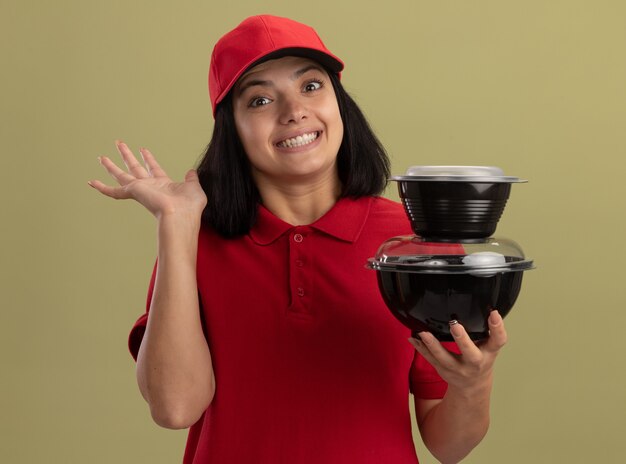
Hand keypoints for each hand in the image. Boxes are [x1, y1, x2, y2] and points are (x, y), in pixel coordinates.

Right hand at [88, 141, 206, 218]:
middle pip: (135, 168)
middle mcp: (150, 187)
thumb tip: (191, 172)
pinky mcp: (133, 192)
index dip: (149, 159)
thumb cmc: (189, 207)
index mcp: (164, 185)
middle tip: (119, 143)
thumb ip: (191, 179)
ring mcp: (141, 190)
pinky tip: (91, 182)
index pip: (154, 169)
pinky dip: (102, 188)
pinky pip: (114, 191)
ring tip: (101, 157)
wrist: (181, 215)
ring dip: (111, 166)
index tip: (143, 149)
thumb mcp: (194, 188)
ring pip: (122, 176)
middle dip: (128, 156)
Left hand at [409, 310, 506, 391]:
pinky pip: (430, 359)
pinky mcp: (443, 371)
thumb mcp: (489, 347)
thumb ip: (487, 331)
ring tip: (424, 333)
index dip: (498, 328)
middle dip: (462, 340)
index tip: (494, 314)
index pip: (498, 341)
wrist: (472, 386)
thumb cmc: (480, 359)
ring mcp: (458, 369)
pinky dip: (420, 348)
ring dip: (433, 345)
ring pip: (445, 358)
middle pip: (470, 354)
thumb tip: (485, 307)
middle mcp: (475, 363)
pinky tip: (412, 338)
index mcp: (489, 353)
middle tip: (455, 325)